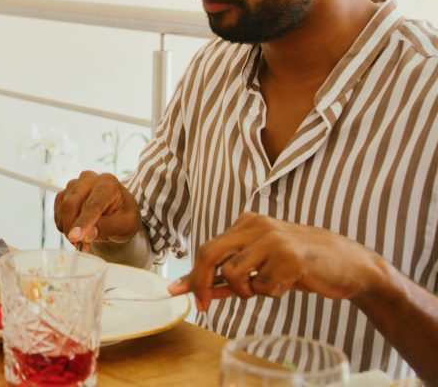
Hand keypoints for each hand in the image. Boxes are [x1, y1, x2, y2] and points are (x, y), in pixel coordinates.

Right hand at [53, 171, 141, 246]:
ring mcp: (74, 184)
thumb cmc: (124, 216)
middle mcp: (89, 178)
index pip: (93, 204)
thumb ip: (108, 228)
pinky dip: (63, 225)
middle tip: (80, 246)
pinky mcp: (65, 192)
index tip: (76, 238)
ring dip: (68, 228)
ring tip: (82, 240)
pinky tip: (75, 231)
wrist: (117, 211)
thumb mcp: (125, 225)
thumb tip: (87, 236)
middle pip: (72, 204)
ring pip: (62, 208)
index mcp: (108, 183)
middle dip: (72, 228)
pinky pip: (57, 211)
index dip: (83, 222)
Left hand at [168, 212, 385, 311]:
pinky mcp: (289, 257)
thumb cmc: (302, 266)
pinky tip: (289, 283)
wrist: (350, 265)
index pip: (208, 248)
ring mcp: (273, 239)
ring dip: (247, 291)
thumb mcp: (262, 266)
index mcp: (248, 223)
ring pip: (235, 274)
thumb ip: (231, 275)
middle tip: (204, 305)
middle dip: (202, 283)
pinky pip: (262, 286)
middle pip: (211, 254)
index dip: (194, 274)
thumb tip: (196, 289)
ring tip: (269, 286)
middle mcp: (257, 225)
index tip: (179, 292)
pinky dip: (271, 293)